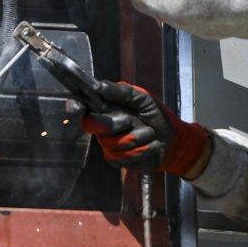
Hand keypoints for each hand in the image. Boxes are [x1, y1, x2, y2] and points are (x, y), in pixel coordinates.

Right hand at [70, 81, 209, 176]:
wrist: (172, 140)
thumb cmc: (156, 116)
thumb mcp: (143, 98)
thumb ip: (121, 91)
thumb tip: (99, 86)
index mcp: (105, 107)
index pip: (82, 106)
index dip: (75, 106)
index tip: (77, 107)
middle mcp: (102, 126)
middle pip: (90, 124)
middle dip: (110, 123)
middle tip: (128, 120)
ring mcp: (107, 144)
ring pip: (110, 142)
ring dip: (136, 136)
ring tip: (149, 133)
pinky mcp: (116, 160)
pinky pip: (123, 156)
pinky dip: (142, 149)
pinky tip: (151, 145)